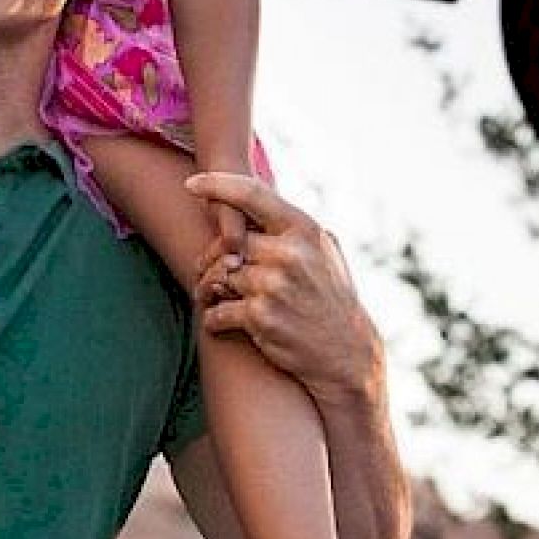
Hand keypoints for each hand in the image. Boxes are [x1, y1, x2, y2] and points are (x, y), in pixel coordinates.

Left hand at [185, 171, 381, 405]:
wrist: (347, 355)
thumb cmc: (331, 298)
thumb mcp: (325, 251)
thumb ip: (291, 226)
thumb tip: (254, 199)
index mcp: (304, 230)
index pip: (251, 194)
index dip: (217, 185)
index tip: (191, 184)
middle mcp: (288, 254)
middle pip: (227, 243)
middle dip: (212, 257)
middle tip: (205, 269)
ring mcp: (274, 286)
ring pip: (220, 276)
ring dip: (210, 289)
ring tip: (210, 295)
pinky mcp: (261, 318)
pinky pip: (218, 310)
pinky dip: (213, 317)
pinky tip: (218, 320)